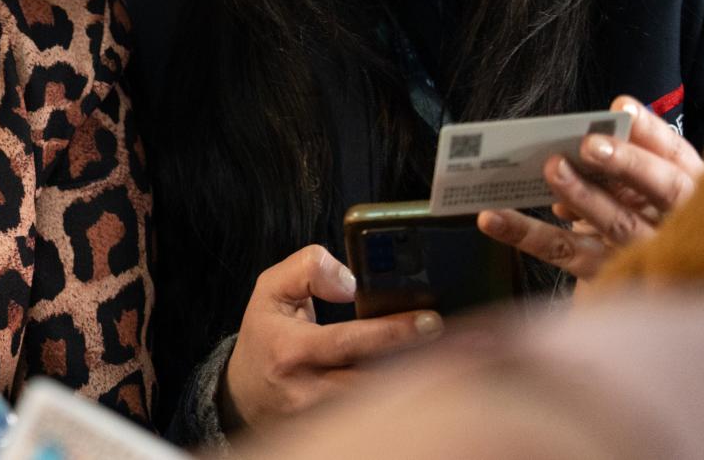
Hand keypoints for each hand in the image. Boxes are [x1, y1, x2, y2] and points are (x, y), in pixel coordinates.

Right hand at [222, 244, 443, 428]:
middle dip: (420, 362)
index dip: (393, 332)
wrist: (246, 393)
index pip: (349, 342)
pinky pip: (381, 419)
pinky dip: (406, 401)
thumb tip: (351, 281)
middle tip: (457, 341)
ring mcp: (325, 418)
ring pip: (383, 404)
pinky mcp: (338, 434)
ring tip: (451, 359)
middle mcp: (308, 391)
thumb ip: (307, 269)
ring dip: (417, 382)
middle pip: (377, 380)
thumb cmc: (266, 337)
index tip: (430, 321)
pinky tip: (426, 382)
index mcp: (291, 351)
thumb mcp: (271, 289)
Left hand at [477, 95, 703, 280]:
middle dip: (628, 164)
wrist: (636, 284)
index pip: (679, 156)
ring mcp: (646, 253)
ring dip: (582, 195)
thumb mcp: (634, 188)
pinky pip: (564, 252)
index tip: (621, 107)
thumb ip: (618, 165)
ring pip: (618, 223)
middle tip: (589, 145)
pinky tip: (492, 217)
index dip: (652, 132)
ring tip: (552, 168)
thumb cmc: (630, 215)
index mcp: (691, 190)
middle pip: (666, 190)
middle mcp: (679, 222)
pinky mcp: (605, 277)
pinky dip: (525, 233)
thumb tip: (579, 145)